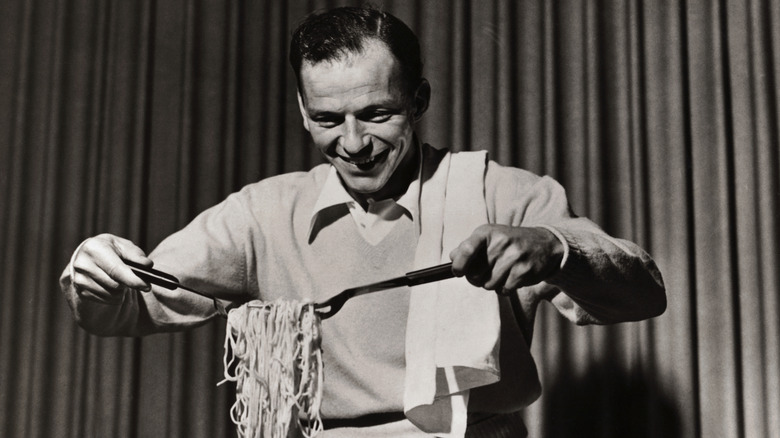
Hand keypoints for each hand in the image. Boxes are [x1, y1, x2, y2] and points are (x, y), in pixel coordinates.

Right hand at [69, 233, 152, 300]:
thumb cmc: (110, 249)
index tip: (147, 286)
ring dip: (121, 291)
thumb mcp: (124, 246)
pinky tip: (111, 285)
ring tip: (119, 279)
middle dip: (128, 284)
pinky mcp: (80, 291)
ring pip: (111, 294)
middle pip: (115, 285)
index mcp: (94, 248)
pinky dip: (114, 296)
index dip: (133, 279)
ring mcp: (79, 279)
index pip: (115, 269)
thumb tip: (147, 265)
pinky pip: (105, 300)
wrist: (88, 254)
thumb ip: (136, 255)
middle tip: (134, 279)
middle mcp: (83, 264)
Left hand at [449, 225, 563, 290]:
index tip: (458, 272)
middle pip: (475, 274)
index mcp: (487, 232)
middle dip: (476, 278)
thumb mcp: (490, 237)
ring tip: (502, 273)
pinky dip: (505, 288)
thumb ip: (470, 246)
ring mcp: (513, 257)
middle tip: (486, 272)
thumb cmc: (510, 242)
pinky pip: (504, 290)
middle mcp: (500, 243)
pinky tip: (512, 277)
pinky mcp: (524, 271)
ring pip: (488, 285)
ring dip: (492, 284)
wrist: (545, 244)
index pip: (466, 250)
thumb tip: (453, 257)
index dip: (459, 265)